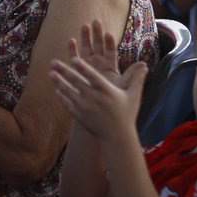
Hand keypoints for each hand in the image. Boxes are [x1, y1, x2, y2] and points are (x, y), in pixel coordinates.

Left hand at [49, 24, 146, 143]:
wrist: (117, 137)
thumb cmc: (126, 115)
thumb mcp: (133, 96)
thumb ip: (137, 79)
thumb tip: (145, 65)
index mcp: (106, 91)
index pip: (92, 76)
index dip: (82, 67)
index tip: (73, 58)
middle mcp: (94, 99)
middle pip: (76, 82)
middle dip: (64, 71)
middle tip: (53, 62)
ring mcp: (85, 108)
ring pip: (68, 92)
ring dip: (58, 82)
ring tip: (50, 73)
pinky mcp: (79, 116)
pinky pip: (68, 104)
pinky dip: (62, 96)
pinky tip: (57, 89)